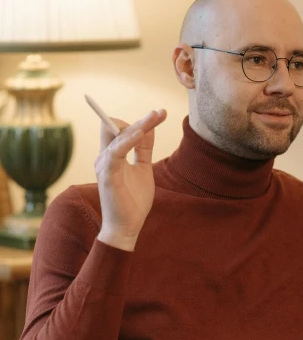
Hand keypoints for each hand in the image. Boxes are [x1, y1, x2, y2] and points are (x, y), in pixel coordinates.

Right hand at [95, 109, 166, 250]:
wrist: (127, 226)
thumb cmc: (133, 200)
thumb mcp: (143, 169)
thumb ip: (144, 150)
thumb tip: (148, 128)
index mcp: (113, 156)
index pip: (123, 130)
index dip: (142, 121)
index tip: (161, 113)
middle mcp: (105, 157)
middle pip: (117, 128)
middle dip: (140, 120)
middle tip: (160, 113)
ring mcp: (104, 165)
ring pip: (117, 137)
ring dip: (137, 126)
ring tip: (153, 118)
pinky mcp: (106, 175)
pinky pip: (115, 152)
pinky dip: (127, 141)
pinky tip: (140, 133)